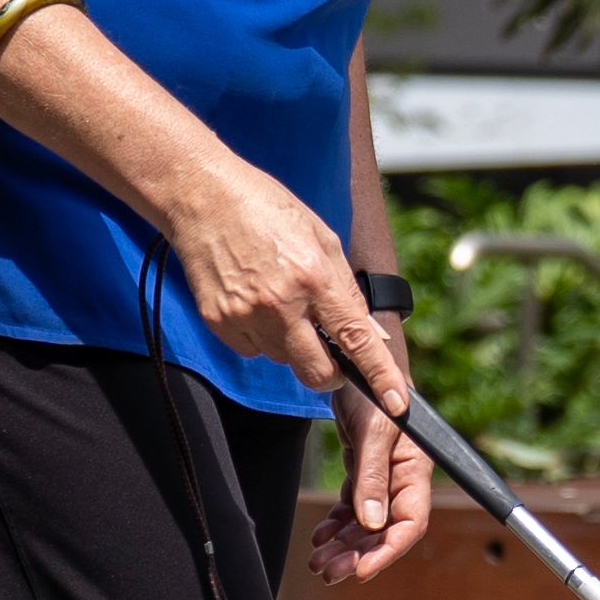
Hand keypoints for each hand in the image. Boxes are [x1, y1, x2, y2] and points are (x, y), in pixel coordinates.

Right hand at [160, 160, 433, 580]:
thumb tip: (369, 334)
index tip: (396, 402)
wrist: (203, 198)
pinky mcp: (221, 325)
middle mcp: (281, 305)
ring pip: (285, 361)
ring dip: (294, 344)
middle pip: (318, 374)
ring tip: (282, 300)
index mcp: (314, 277)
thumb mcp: (323, 238)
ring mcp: (246, 318)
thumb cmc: (267, 208)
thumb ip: (347, 290)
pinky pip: (255, 350)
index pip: (356, 340)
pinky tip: (257, 300)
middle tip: (334, 353)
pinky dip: (264, 336)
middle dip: (333, 373)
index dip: (380, 376)